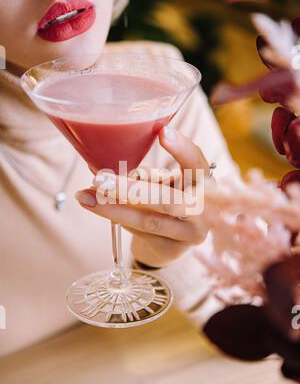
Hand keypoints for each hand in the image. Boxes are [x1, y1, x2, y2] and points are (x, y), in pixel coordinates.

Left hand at [75, 126, 214, 267]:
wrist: (175, 240)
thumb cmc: (167, 199)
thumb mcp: (164, 182)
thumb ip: (143, 173)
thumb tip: (96, 160)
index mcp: (204, 183)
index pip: (197, 164)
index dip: (182, 149)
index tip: (162, 132)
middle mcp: (204, 210)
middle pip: (167, 199)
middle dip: (128, 189)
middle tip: (99, 180)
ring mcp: (190, 233)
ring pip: (148, 221)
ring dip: (113, 208)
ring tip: (86, 197)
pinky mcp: (173, 250)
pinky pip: (141, 233)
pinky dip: (119, 219)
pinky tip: (103, 209)